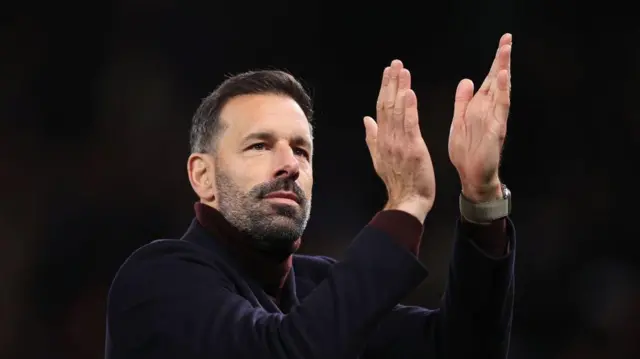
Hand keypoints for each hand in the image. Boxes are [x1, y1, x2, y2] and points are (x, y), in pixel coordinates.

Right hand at [364, 60, 435, 221]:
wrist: (407, 201)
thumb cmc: (398, 181)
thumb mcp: (380, 158)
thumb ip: (373, 137)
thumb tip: (367, 119)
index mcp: (381, 140)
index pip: (381, 109)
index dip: (384, 89)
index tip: (388, 72)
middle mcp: (387, 138)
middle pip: (387, 105)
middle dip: (391, 83)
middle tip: (395, 63)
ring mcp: (399, 143)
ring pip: (397, 111)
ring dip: (400, 89)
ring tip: (403, 71)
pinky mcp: (413, 148)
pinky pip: (410, 125)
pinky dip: (409, 108)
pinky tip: (410, 93)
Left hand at [448, 33, 511, 201]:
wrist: (473, 176)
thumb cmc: (467, 151)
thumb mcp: (460, 121)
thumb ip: (463, 102)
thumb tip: (466, 81)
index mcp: (479, 107)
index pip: (489, 80)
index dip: (495, 62)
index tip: (502, 42)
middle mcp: (490, 111)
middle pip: (497, 81)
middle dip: (502, 60)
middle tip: (507, 38)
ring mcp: (494, 119)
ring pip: (501, 91)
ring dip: (503, 71)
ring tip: (505, 51)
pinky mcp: (496, 130)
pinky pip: (500, 109)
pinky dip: (502, 92)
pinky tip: (503, 79)